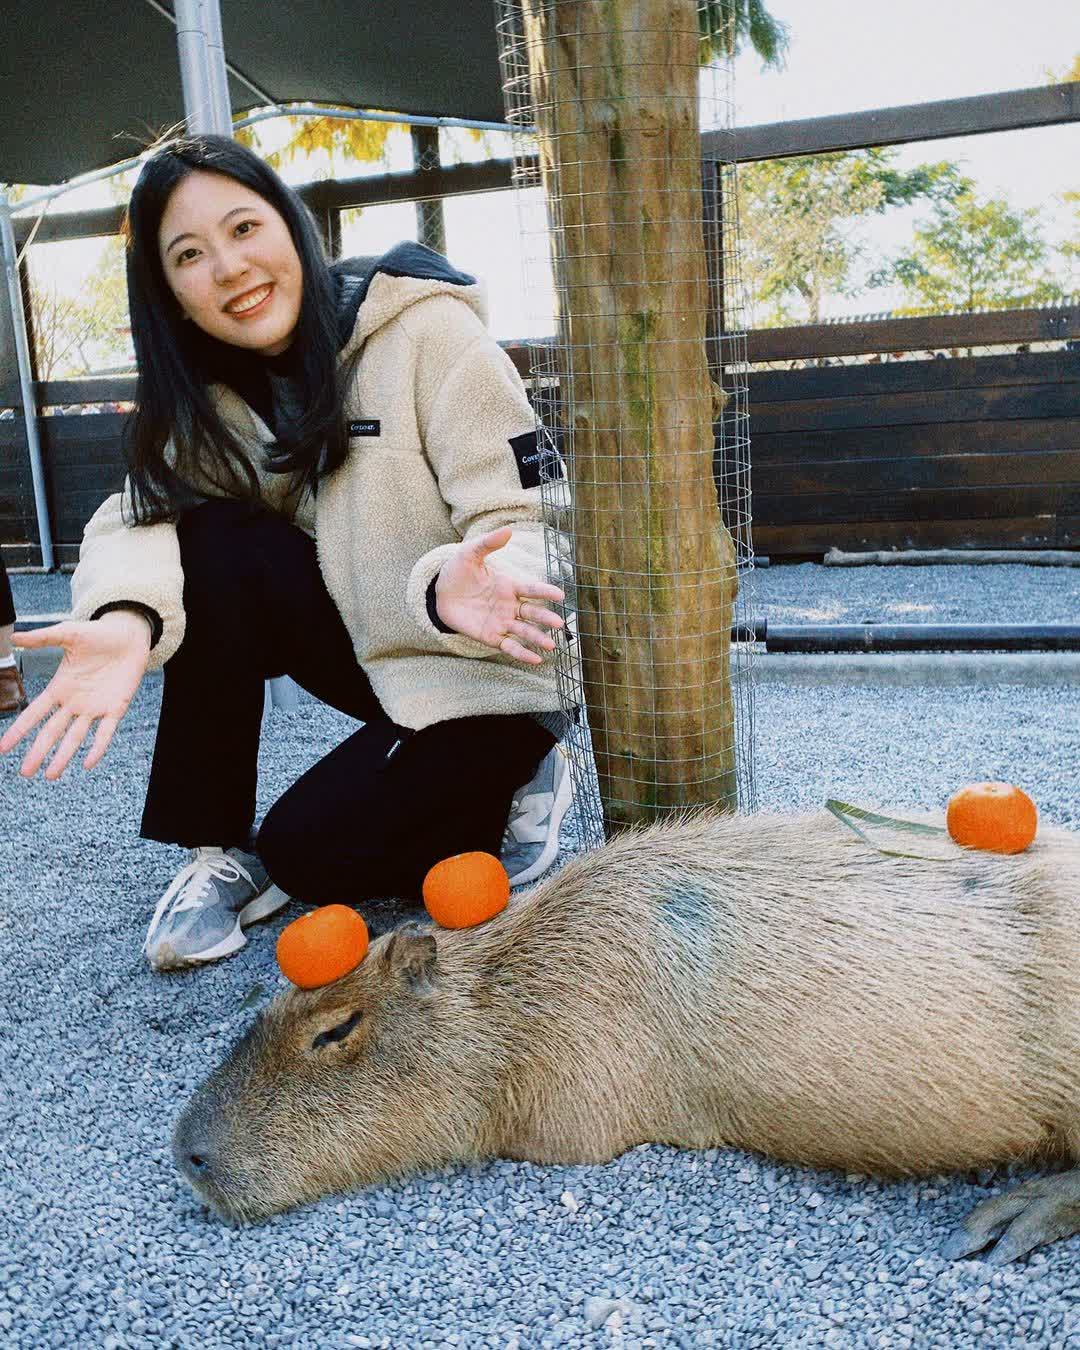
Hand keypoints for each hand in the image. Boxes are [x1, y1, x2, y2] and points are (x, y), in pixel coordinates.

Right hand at [0, 612, 151, 779]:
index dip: (19, 731)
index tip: (3, 748)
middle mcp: (74, 703)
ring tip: (50, 776)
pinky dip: (97, 747)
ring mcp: (95, 708)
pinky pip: (105, 732)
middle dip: (38, 752)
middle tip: (25, 773)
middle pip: (52, 732)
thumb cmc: (98, 635)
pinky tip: (88, 763)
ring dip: (63, 756)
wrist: (129, 636)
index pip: (35, 714)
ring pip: (75, 737)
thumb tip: (14, 637)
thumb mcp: (67, 634)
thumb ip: (42, 639)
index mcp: (60, 688)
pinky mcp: (116, 707)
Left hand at [434, 526, 564, 665]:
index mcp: (509, 585)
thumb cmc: (458, 571)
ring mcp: (502, 622)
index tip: (560, 595)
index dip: (545, 592)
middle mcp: (510, 605)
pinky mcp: (491, 637)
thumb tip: (508, 530)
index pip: (531, 589)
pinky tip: (535, 660)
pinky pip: (509, 646)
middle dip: (545, 619)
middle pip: (532, 613)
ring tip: (551, 645)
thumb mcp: (470, 553)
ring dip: (537, 638)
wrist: (440, 593)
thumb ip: (488, 543)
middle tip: (559, 623)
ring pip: (524, 631)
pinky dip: (522, 654)